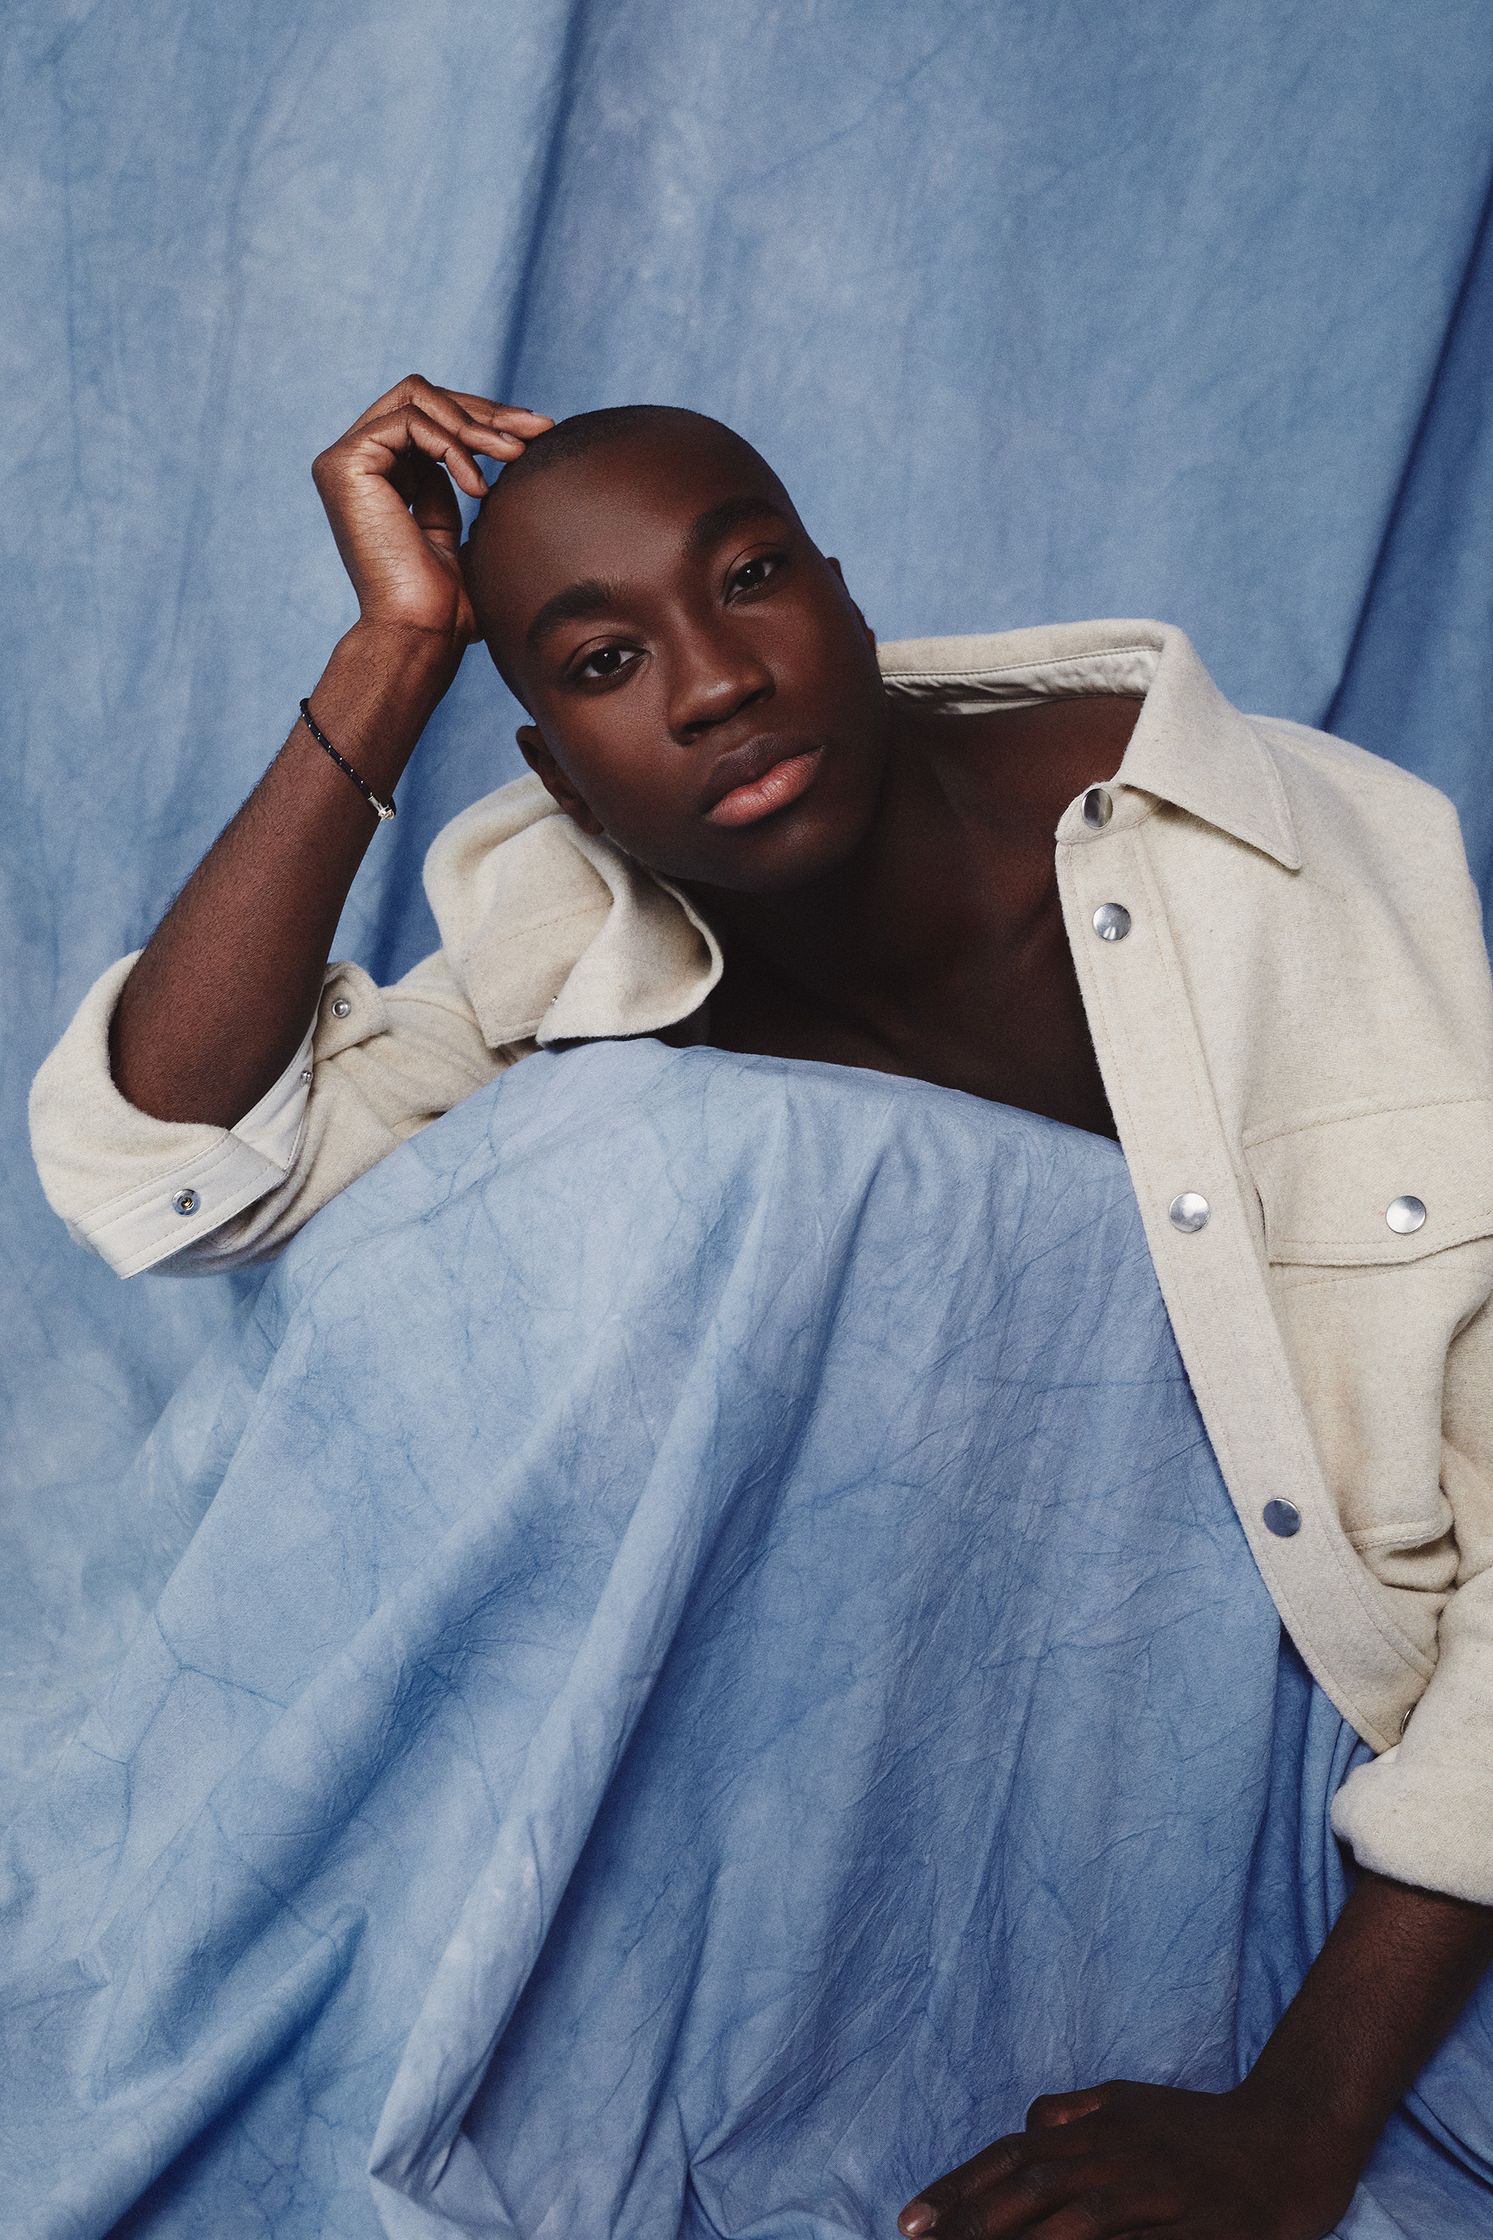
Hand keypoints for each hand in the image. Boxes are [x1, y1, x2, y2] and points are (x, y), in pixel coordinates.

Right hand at [311, 375, 551, 647]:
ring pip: (417, 397)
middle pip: (423, 396)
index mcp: (380, 475)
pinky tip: (476, 488)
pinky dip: (452, 446)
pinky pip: (410, 421)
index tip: (538, 432)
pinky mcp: (344, 463)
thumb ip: (459, 482)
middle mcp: (356, 461)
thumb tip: (498, 441)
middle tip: (538, 429)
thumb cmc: (447, 604)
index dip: (484, 417)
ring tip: (513, 458)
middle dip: (486, 410)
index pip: (431, 416)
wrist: (422, 634)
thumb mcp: (458, 530)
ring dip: (476, 425)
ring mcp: (344, 460)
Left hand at [897, 2077, 1365, 2238]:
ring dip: (1012, 2235)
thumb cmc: (1203, 2126)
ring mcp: (1143, 2193)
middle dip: (967, 2219)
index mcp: (1092, 2128)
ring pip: (1062, 2218)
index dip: (957, 2188)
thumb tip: (1029, 2122)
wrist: (1287, 2137)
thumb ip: (1077, 2111)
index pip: (1008, 2157)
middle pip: (1023, 2187)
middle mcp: (1108, 2155)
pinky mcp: (1178, 2228)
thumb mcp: (1129, 2102)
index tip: (912, 2221)